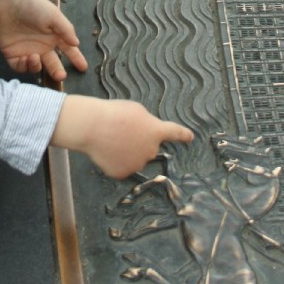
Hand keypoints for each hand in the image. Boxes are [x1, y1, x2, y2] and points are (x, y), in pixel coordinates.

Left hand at [0, 0, 87, 81]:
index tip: (84, 67)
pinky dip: (24, 66)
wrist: (7, 3)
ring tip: (36, 58)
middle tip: (61, 76)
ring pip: (36, 67)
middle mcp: (42, 45)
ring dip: (38, 66)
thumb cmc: (32, 6)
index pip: (68, 50)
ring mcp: (27, 51)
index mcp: (53, 36)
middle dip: (58, 71)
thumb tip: (76, 43)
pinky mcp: (12, 54)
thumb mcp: (54, 15)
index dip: (76, 58)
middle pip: (52, 63)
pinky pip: (20, 67)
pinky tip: (25, 58)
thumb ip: (66, 30)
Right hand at [51, 95, 193, 178]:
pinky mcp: (123, 173)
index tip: (190, 137)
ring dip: (127, 151)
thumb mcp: (136, 110)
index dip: (183, 135)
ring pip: (135, 158)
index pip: (174, 133)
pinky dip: (115, 161)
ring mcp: (137, 164)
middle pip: (149, 147)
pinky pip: (122, 167)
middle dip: (139, 141)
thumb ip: (146, 123)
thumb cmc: (115, 113)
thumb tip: (145, 132)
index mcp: (156, 132)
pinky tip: (107, 150)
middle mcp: (150, 151)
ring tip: (111, 139)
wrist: (93, 126)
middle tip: (123, 132)